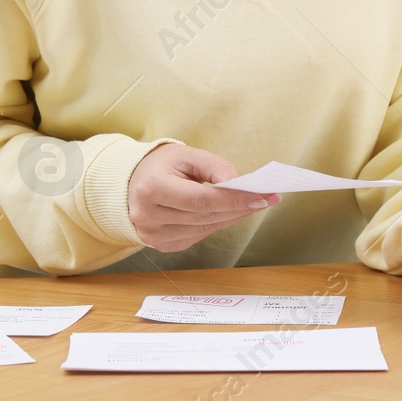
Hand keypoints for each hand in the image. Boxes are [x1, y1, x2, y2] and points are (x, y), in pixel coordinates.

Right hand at [127, 142, 279, 251]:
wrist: (133, 182)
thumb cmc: (162, 165)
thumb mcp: (186, 154)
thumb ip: (214, 167)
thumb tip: (238, 184)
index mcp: (151, 188)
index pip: (200, 200)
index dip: (233, 200)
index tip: (263, 195)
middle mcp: (147, 216)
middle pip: (205, 217)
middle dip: (240, 207)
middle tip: (268, 197)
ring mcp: (153, 235)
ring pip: (204, 229)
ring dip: (233, 217)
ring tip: (255, 203)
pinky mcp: (162, 245)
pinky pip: (198, 236)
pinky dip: (218, 224)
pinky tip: (232, 213)